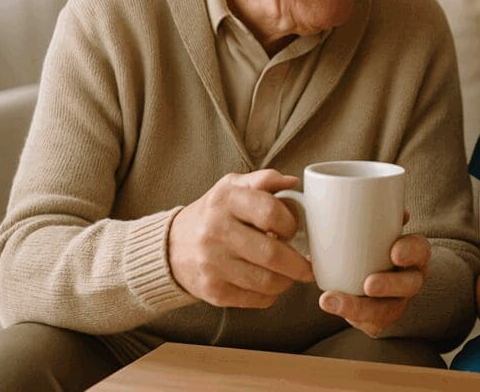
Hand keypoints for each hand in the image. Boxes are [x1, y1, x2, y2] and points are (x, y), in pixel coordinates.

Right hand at [168, 170, 313, 308]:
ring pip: (266, 282)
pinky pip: (255, 300)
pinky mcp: (213, 291)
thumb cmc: (214, 213)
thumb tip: (293, 183)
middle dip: (298, 264)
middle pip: (272, 254)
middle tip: (307, 266)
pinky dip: (270, 295)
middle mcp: (216, 232)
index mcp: (226, 200)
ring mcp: (212, 264)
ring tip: (289, 275)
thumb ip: (264, 180)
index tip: (293, 229)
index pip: (270, 212)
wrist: (172, 246)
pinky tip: (269, 284)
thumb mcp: (233, 186)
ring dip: (287, 281)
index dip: (291, 223)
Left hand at [318, 212, 430, 337]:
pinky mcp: (378, 318)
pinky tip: (328, 304)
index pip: (420, 250)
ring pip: (387, 310)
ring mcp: (397, 301)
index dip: (411, 251)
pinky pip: (369, 323)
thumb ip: (371, 213)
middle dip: (391, 285)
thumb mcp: (378, 226)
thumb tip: (353, 195)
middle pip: (410, 284)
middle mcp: (410, 278)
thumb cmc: (375, 242)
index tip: (394, 251)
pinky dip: (348, 315)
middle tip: (368, 284)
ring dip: (360, 308)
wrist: (379, 274)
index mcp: (414, 253)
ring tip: (330, 300)